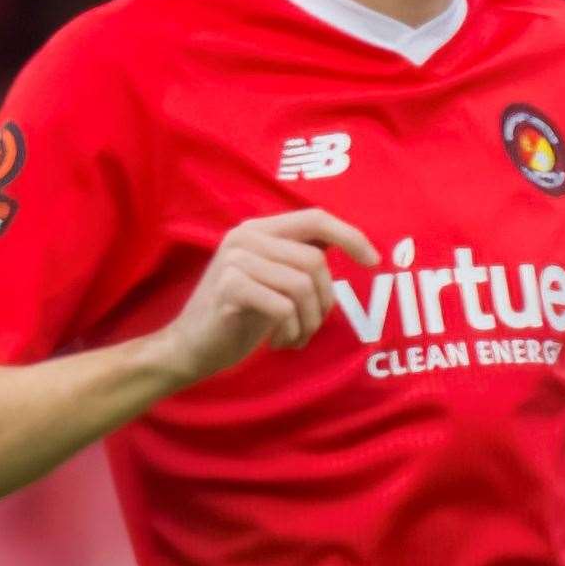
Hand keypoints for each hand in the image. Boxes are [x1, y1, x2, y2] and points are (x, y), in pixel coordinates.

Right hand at [161, 209, 378, 386]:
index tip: (374, 261)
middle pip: (314, 261)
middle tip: (311, 326)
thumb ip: (299, 257)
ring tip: (295, 337)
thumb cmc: (239, 315)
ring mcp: (235, 260)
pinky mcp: (229, 288)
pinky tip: (279, 342)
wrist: (190, 347)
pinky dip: (291, 331)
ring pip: (302, 285)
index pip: (316, 218)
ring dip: (309, 322)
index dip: (350, 236)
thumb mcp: (273, 279)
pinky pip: (284, 307)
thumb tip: (348, 243)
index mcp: (259, 228)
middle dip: (325, 301)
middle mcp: (246, 236)